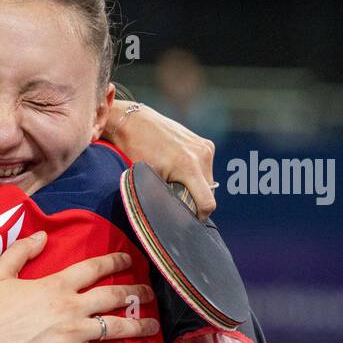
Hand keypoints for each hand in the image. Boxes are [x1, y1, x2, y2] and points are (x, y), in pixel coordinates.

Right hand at [0, 231, 159, 342]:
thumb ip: (21, 252)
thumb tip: (41, 236)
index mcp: (56, 285)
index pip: (93, 268)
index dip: (114, 261)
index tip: (129, 259)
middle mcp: (71, 307)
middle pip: (112, 296)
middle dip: (135, 293)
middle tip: (149, 294)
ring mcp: (73, 334)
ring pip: (115, 328)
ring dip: (138, 326)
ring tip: (153, 326)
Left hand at [104, 96, 217, 218]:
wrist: (134, 122)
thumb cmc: (134, 152)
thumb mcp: (147, 180)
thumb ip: (165, 197)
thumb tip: (175, 217)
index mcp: (189, 166)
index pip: (207, 203)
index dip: (198, 216)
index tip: (186, 220)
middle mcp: (202, 155)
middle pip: (208, 192)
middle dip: (195, 199)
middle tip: (174, 198)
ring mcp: (205, 147)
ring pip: (207, 180)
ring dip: (195, 186)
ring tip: (174, 181)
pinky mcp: (204, 142)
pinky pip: (204, 166)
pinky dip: (194, 173)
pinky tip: (177, 169)